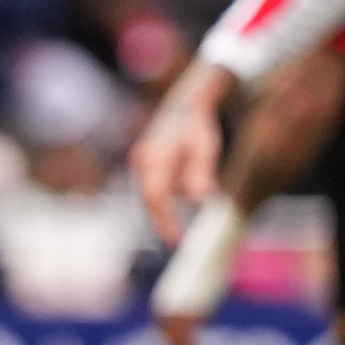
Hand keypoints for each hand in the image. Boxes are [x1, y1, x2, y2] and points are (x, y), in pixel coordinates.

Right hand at [131, 70, 225, 238]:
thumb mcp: (205, 148)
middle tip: (174, 239)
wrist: (184, 105)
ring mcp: (140, 160)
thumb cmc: (198, 128)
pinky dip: (161, 198)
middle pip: (148, 198)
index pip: (156, 195)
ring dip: (162, 208)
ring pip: (149, 193)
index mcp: (158, 155)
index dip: (163, 219)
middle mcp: (144, 159)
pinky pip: (151, 186)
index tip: (174, 239)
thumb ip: (200, 172)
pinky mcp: (143, 163)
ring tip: (177, 219)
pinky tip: (172, 206)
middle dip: (160, 219)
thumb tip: (200, 198)